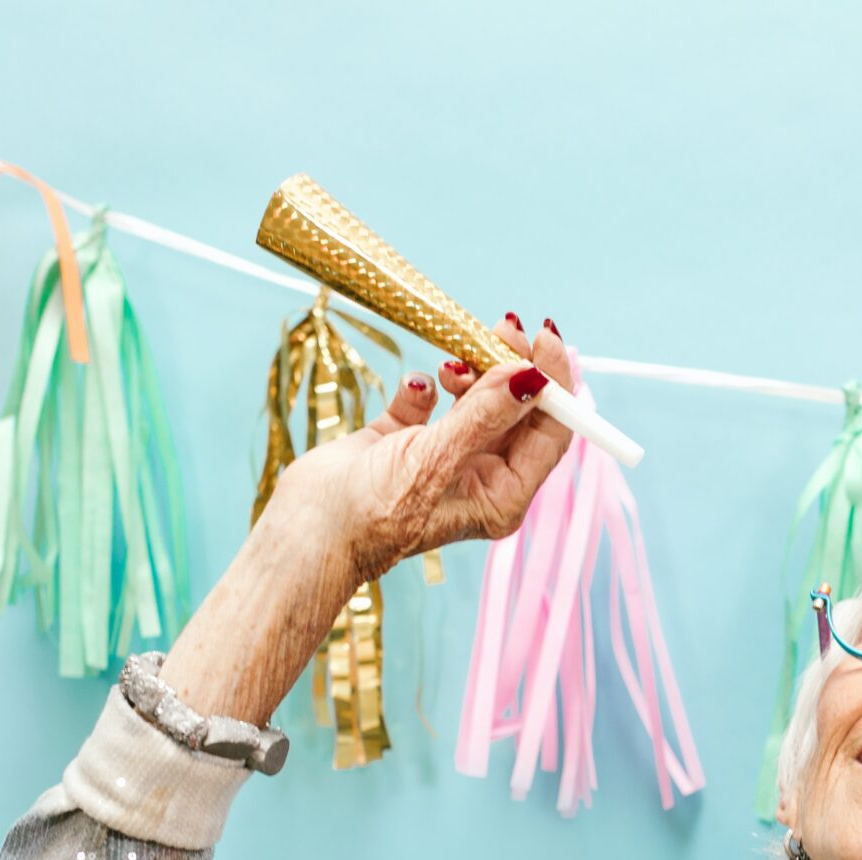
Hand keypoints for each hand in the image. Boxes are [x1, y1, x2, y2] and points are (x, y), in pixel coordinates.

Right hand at [276, 313, 577, 577]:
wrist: (306, 531)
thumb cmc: (376, 512)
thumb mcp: (436, 459)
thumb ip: (486, 415)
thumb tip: (534, 379)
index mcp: (501, 494)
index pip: (549, 433)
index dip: (554, 385)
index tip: (545, 338)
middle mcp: (478, 476)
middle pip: (515, 411)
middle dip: (511, 367)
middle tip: (503, 326)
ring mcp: (441, 458)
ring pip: (473, 400)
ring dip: (468, 373)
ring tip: (450, 363)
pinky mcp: (403, 441)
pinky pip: (427, 402)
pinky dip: (424, 386)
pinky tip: (415, 388)